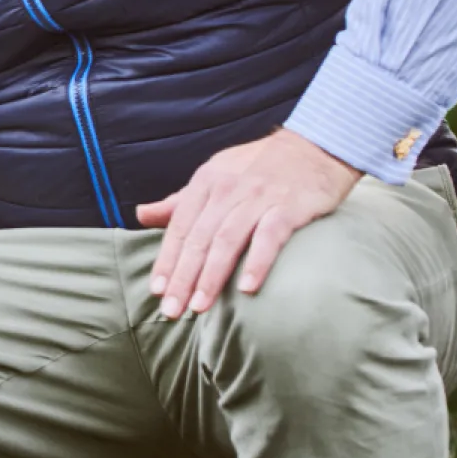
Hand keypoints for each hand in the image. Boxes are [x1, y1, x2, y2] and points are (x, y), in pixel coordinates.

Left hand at [136, 128, 359, 318]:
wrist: (314, 147)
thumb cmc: (258, 167)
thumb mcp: (214, 175)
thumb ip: (180, 201)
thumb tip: (141, 215)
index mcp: (205, 182)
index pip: (179, 228)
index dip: (167, 261)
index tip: (157, 291)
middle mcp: (227, 189)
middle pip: (198, 239)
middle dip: (183, 277)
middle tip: (172, 310)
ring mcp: (258, 197)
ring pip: (227, 240)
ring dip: (211, 276)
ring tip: (199, 306)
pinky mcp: (289, 206)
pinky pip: (269, 237)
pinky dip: (257, 262)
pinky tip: (247, 288)